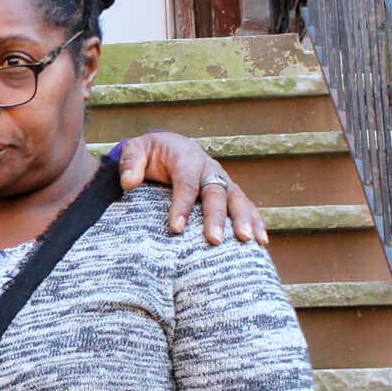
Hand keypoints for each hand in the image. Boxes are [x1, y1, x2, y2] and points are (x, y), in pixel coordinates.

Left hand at [114, 130, 266, 244]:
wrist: (171, 148)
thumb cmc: (151, 153)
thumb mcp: (136, 150)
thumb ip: (130, 162)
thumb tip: (129, 182)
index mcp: (186, 157)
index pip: (186, 182)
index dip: (182, 205)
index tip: (176, 228)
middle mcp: (209, 168)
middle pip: (215, 192)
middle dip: (216, 216)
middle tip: (213, 240)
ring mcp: (222, 180)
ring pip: (237, 198)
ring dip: (244, 219)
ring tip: (247, 240)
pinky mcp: (230, 192)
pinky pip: (247, 206)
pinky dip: (257, 222)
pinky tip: (262, 242)